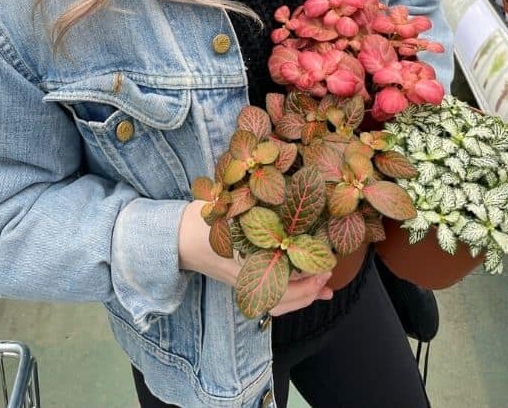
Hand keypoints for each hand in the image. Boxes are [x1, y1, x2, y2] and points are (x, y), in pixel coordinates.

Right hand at [178, 201, 333, 315]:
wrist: (177, 238)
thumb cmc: (203, 221)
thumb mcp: (230, 209)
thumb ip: (256, 210)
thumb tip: (293, 204)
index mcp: (247, 265)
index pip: (286, 280)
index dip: (309, 274)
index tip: (326, 262)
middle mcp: (247, 281)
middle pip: (286, 298)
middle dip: (312, 288)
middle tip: (330, 272)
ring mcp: (244, 287)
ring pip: (280, 304)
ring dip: (305, 297)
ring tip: (325, 287)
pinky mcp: (242, 285)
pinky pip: (272, 300)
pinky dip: (292, 298)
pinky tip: (306, 289)